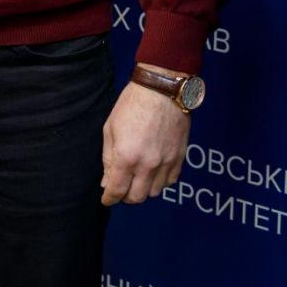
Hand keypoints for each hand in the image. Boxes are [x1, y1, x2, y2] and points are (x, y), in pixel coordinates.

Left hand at [100, 69, 190, 205]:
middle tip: (122, 186)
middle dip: (125, 196)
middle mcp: (147, 164)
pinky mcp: (180, 156)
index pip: (116, 191)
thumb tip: (106, 182)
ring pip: (155, 192)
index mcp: (127, 157)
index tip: (107, 198)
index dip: (109, 198)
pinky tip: (155, 171)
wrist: (163, 88)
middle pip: (137, 197)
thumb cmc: (131, 104)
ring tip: (139, 177)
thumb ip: (108, 158)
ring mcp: (166, 162)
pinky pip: (171, 181)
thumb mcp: (110, 128)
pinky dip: (161, 181)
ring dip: (144, 188)